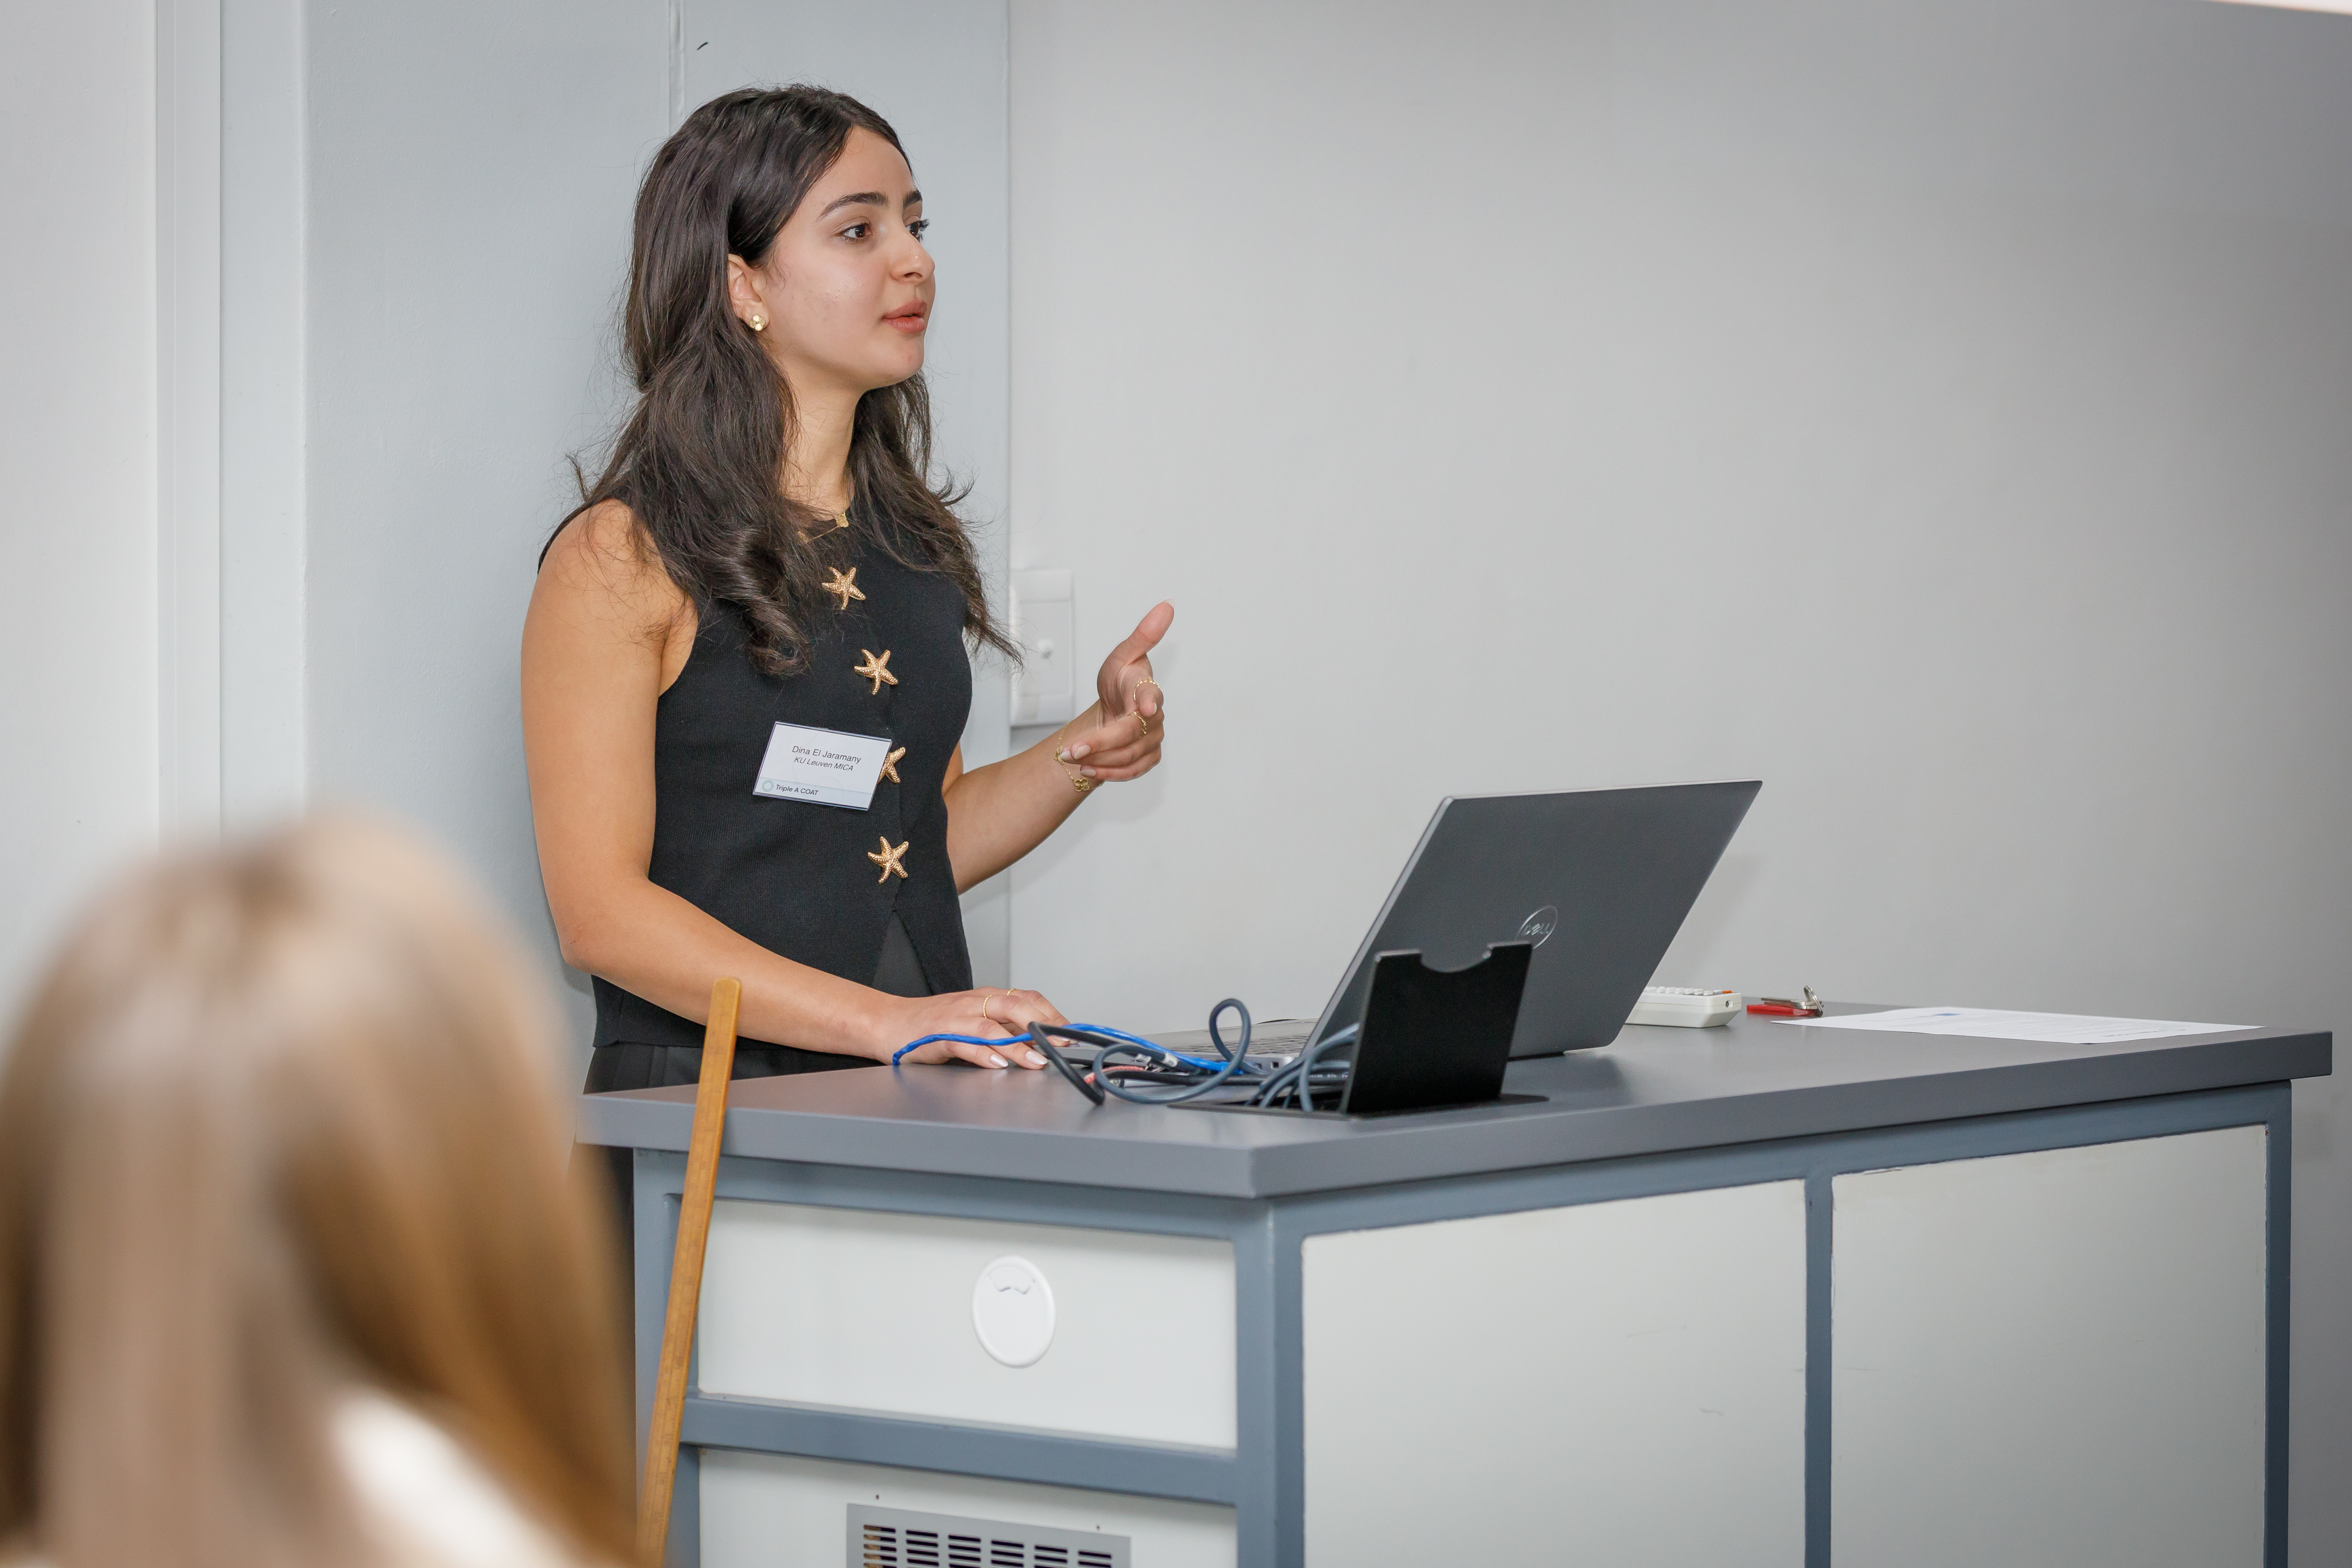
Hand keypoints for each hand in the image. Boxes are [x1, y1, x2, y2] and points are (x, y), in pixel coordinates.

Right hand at [883, 987, 1068, 1068]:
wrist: (888, 1022)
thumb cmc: (932, 1025)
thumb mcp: (973, 1021)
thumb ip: (1002, 1029)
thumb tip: (1038, 1043)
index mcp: (986, 998)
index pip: (1026, 998)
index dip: (1051, 1014)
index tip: (1071, 1033)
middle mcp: (974, 1003)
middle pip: (1015, 1006)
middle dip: (1042, 1024)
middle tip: (1062, 1044)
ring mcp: (955, 1018)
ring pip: (993, 1028)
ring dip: (1018, 1045)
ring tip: (1038, 1060)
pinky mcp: (938, 1036)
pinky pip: (964, 1043)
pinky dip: (982, 1054)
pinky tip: (997, 1064)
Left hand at [1060, 602, 1172, 783]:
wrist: (1116, 707)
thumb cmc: (1120, 680)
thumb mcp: (1122, 655)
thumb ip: (1143, 635)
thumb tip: (1167, 605)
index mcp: (1147, 690)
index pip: (1151, 696)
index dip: (1149, 701)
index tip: (1145, 708)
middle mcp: (1155, 718)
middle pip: (1130, 734)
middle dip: (1099, 744)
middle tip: (1071, 751)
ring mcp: (1153, 739)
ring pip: (1128, 757)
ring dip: (1099, 760)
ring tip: (1073, 758)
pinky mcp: (1148, 757)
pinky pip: (1131, 771)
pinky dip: (1109, 773)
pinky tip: (1088, 769)